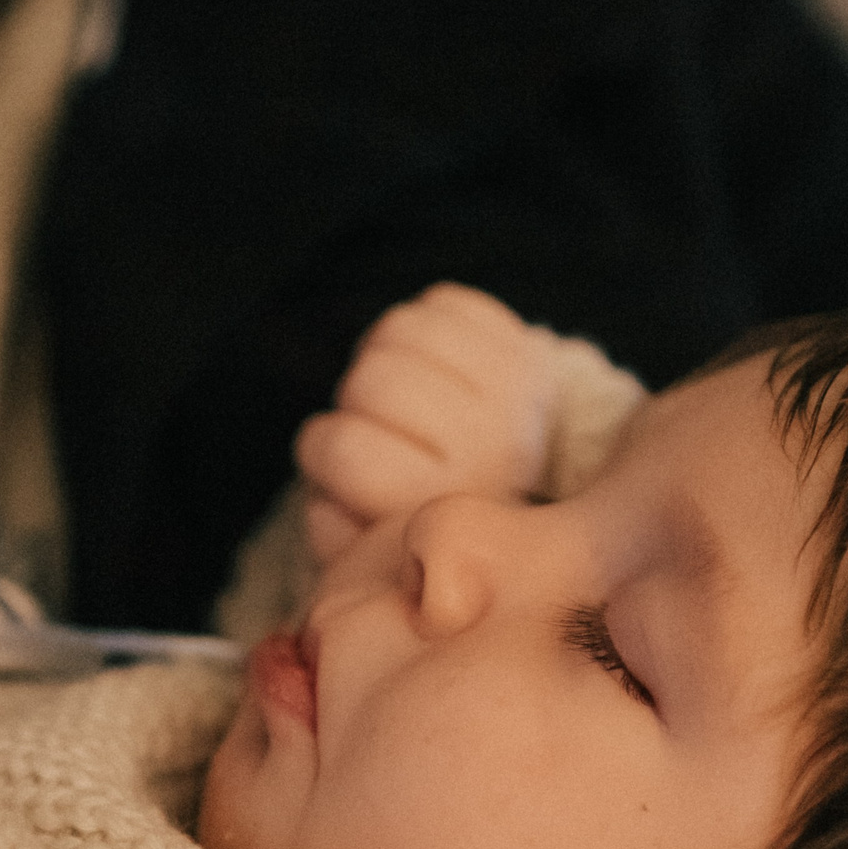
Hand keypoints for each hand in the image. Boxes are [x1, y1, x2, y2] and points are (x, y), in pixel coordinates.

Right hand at [296, 283, 552, 563]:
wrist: (524, 484)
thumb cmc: (423, 509)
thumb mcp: (369, 545)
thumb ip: (334, 534)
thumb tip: (328, 503)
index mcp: (443, 504)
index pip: (346, 450)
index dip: (322, 445)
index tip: (338, 452)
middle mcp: (488, 448)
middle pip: (373, 379)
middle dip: (356, 395)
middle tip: (376, 418)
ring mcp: (512, 392)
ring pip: (402, 329)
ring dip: (386, 351)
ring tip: (401, 387)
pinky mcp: (525, 348)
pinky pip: (443, 303)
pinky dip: (426, 324)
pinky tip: (433, 364)